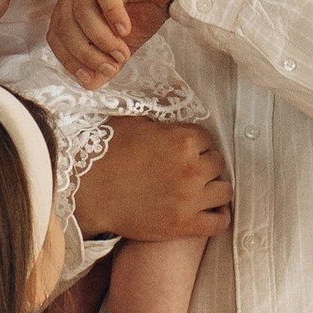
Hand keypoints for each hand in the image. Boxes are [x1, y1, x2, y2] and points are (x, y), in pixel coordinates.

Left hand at [47, 0, 184, 85]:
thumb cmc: (150, 5)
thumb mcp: (125, 42)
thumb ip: (107, 60)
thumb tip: (89, 84)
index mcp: (72, 1)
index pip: (56, 34)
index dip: (69, 59)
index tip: (90, 77)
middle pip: (65, 24)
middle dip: (86, 52)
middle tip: (110, 67)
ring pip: (81, 10)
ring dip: (101, 37)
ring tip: (122, 52)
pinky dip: (112, 14)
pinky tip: (126, 29)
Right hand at [72, 116, 230, 243]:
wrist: (88, 193)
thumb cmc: (106, 155)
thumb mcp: (134, 121)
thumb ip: (162, 111)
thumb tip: (177, 87)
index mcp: (182, 140)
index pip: (207, 139)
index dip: (196, 144)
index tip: (186, 151)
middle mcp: (191, 168)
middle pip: (217, 163)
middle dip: (204, 164)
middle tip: (188, 170)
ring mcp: (190, 199)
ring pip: (224, 191)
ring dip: (213, 188)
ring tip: (200, 190)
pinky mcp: (184, 225)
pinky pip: (219, 223)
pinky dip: (219, 217)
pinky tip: (210, 211)